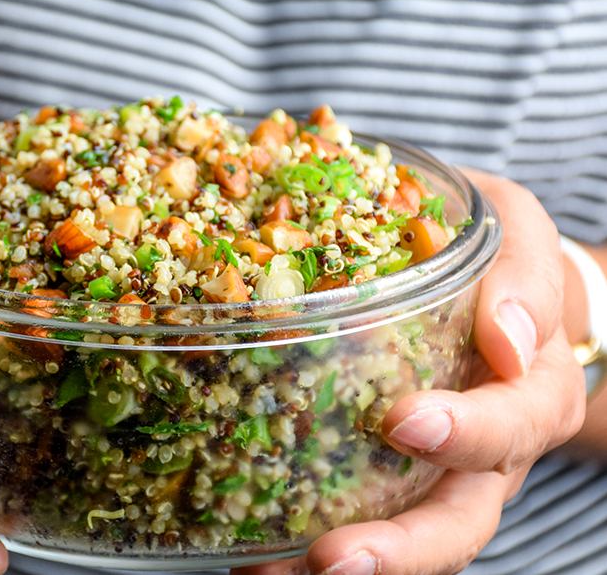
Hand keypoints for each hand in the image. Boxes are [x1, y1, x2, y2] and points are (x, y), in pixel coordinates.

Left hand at [235, 168, 586, 574]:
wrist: (480, 289)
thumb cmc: (493, 260)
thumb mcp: (517, 237)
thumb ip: (524, 277)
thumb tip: (509, 339)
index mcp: (529, 395)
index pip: (514, 426)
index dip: (468, 434)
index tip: (404, 422)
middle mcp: (485, 455)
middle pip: (457, 522)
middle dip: (398, 547)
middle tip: (334, 557)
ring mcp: (433, 475)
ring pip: (400, 538)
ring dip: (344, 563)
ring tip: (270, 574)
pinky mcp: (383, 477)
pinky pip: (350, 519)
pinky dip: (302, 544)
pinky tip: (249, 553)